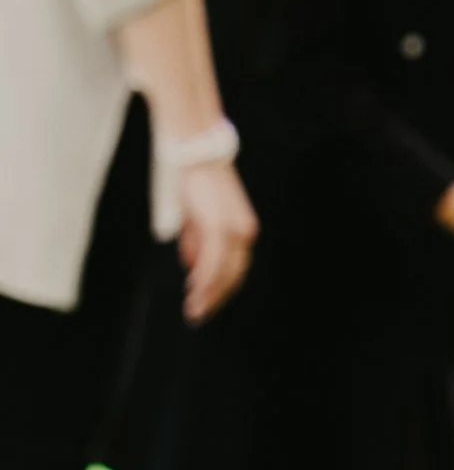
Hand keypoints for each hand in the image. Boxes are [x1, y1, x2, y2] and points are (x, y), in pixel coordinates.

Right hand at [176, 159, 256, 319]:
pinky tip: (194, 291)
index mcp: (243, 230)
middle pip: (233, 276)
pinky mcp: (218, 225)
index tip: (207, 304)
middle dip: (216, 298)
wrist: (197, 154)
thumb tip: (194, 265)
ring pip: (223, 273)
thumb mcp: (197, 218)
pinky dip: (205, 279)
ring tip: (194, 309)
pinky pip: (213, 260)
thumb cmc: (197, 184)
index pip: (236, 269)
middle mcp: (244, 232)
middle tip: (198, 315)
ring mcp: (232, 229)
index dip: (221, 289)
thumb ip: (198, 241)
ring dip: (208, 294)